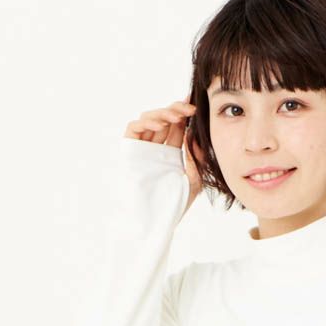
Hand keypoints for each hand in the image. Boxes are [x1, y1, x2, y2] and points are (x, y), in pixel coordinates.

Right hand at [123, 95, 203, 217]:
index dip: (184, 114)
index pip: (176, 126)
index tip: (196, 106)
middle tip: (189, 108)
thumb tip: (195, 132)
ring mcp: (142, 148)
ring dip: (163, 113)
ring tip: (177, 115)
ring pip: (149, 119)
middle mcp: (155, 148)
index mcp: (170, 152)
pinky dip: (147, 122)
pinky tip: (162, 124)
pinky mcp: (129, 151)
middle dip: (176, 110)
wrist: (159, 219)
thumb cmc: (176, 203)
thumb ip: (196, 156)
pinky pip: (134, 128)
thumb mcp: (194, 178)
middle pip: (163, 119)